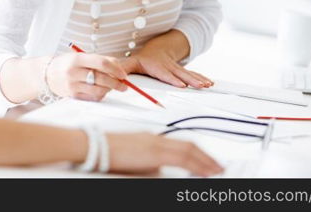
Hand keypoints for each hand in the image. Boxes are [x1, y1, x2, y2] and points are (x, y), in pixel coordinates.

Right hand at [47, 53, 127, 100]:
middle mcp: (73, 72)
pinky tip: (101, 91)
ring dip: (109, 90)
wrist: (48, 74)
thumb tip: (119, 68)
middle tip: (124, 85)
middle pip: (102, 78)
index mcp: (77, 59)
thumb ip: (100, 60)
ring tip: (111, 87)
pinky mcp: (73, 96)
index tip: (123, 74)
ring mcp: (72, 85)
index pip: (102, 63)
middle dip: (116, 83)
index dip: (116, 69)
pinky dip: (101, 95)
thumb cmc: (68, 63)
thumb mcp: (82, 56)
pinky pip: (93, 97)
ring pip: (99, 90)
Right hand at [107, 132, 222, 175]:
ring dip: (204, 160)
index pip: (180, 144)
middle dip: (205, 157)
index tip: (207, 161)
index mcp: (150, 139)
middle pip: (188, 146)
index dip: (197, 153)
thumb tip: (158, 171)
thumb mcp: (131, 157)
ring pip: (187, 150)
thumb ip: (147, 162)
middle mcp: (155, 139)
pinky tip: (203, 170)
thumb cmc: (106, 152)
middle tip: (217, 166)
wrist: (93, 146)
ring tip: (216, 169)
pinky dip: (195, 163)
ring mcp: (154, 144)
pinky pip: (181, 158)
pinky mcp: (153, 152)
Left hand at [118, 46, 212, 88]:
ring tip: (207, 85)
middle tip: (199, 86)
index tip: (181, 84)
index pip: (165, 74)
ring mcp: (177, 68)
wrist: (157, 49)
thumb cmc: (143, 60)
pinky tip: (209, 83)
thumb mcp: (131, 62)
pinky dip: (202, 78)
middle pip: (180, 74)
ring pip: (189, 73)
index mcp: (156, 67)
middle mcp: (168, 67)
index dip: (173, 79)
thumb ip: (124, 68)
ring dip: (198, 79)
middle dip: (191, 80)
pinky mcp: (183, 70)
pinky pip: (193, 74)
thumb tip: (115, 75)